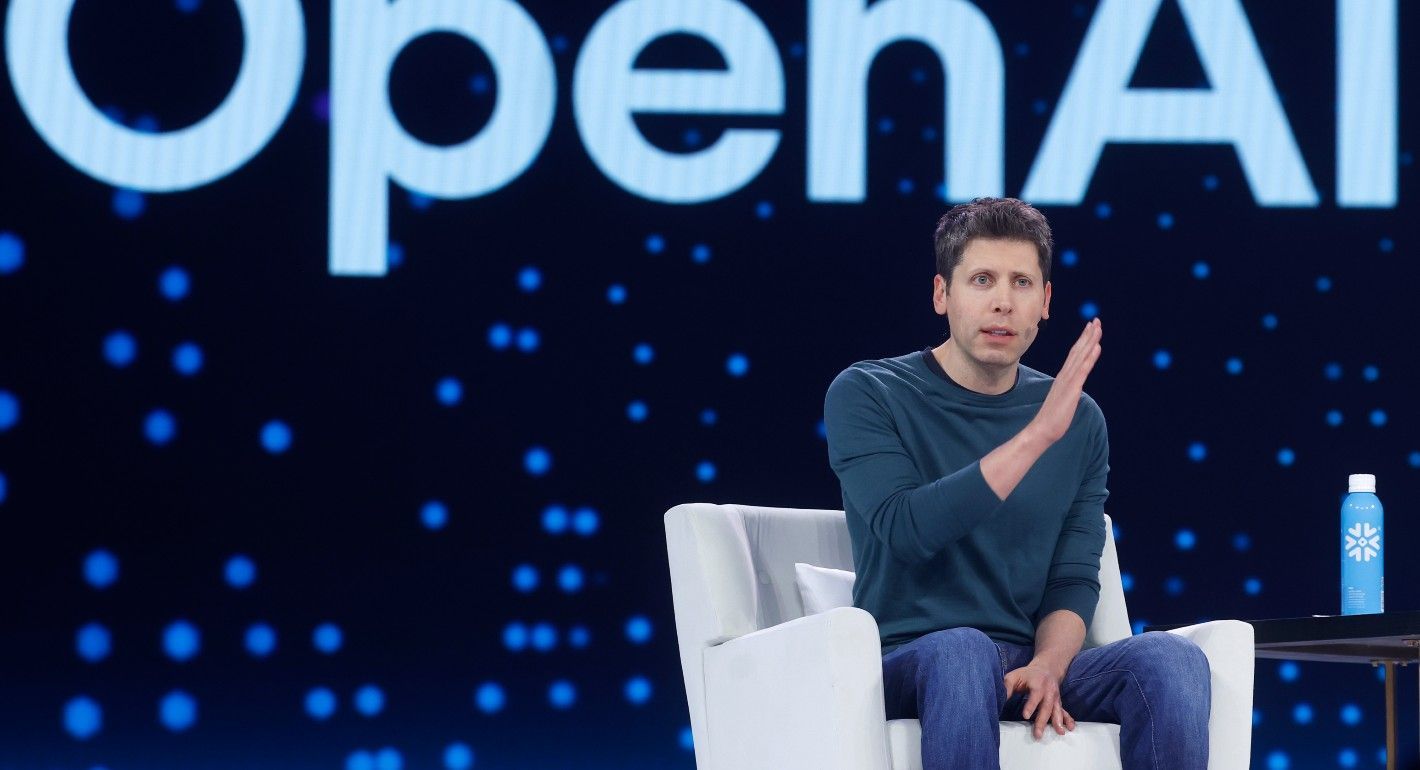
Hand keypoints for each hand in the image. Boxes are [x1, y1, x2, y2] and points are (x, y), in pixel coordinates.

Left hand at [1004, 663, 1075, 739]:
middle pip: (1046, 706)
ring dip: (1058, 722)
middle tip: (1038, 734)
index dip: (1030, 705)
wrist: (1046, 668)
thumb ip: (1007, 686)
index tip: (1025, 716)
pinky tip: (1070, 727)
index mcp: (1037, 683)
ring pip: (1056, 710)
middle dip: (1042, 721)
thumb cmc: (1027, 674)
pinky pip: (1064, 711)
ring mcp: (1055, 697)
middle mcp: (1048, 691)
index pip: (1034, 695)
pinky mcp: (1058, 702)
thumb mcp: (1014, 675)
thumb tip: (998, 698)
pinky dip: (1067, 719)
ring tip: (1059, 732)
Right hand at [1029, 318, 1101, 444]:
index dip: (1083, 340)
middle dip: (1088, 334)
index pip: (1074, 354)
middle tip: (1096, 320)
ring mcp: (1068, 381)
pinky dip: (1090, 357)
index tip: (1089, 327)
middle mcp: (1065, 375)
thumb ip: (1066, 390)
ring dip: (1090, 340)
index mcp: (1063, 377)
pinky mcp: (1072, 389)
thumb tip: (1071, 387)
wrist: (1042, 429)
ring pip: (1081, 356)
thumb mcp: (1062, 399)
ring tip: (1098, 327)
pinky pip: (1083, 369)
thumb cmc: (1052, 418)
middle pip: (1078, 350)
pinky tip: (1096, 347)